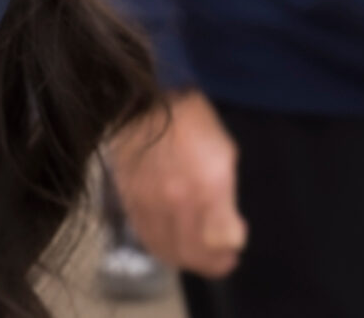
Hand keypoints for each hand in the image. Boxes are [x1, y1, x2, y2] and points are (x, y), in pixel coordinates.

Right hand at [109, 90, 246, 278]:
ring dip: (186, 259)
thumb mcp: (225, 153)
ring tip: (198, 253)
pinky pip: (145, 236)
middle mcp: (175, 199)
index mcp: (206, 186)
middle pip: (193, 253)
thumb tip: (229, 237)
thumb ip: (227, 199)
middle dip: (212, 263)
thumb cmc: (192, 122)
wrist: (141, 100)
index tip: (235, 244)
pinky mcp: (128, 199)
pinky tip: (172, 243)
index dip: (230, 250)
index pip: (221, 242)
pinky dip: (161, 247)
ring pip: (167, 250)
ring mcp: (147, 201)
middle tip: (223, 259)